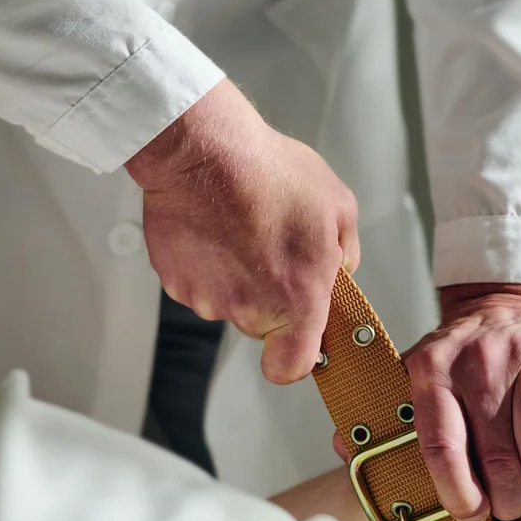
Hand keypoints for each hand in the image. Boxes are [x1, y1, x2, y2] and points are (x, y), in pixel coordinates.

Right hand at [125, 79, 358, 382]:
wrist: (206, 153)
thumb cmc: (270, 175)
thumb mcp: (339, 208)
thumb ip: (345, 254)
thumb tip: (339, 271)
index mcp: (296, 301)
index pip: (291, 367)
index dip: (295, 357)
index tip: (302, 339)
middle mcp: (248, 309)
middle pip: (261, 325)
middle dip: (271, 295)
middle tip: (275, 249)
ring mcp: (207, 297)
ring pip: (228, 299)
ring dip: (237, 273)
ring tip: (245, 226)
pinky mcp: (175, 279)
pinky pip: (198, 280)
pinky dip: (207, 259)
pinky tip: (219, 224)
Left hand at [398, 283, 520, 520]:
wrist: (505, 301)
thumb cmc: (460, 354)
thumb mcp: (416, 371)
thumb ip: (386, 411)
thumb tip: (344, 447)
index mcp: (431, 369)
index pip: (439, 445)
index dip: (456, 491)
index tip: (469, 513)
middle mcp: (477, 360)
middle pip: (495, 456)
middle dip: (505, 497)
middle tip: (507, 504)